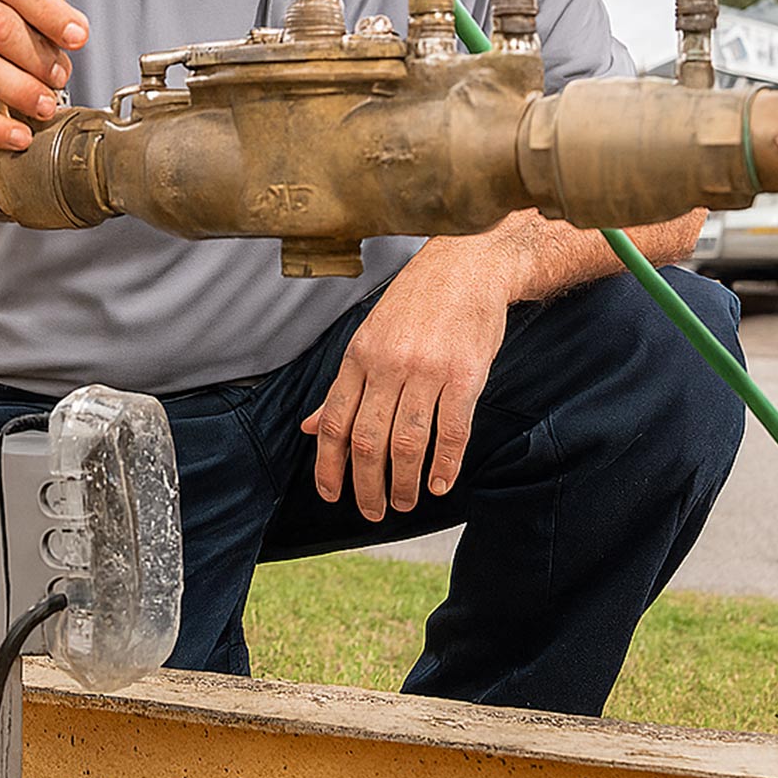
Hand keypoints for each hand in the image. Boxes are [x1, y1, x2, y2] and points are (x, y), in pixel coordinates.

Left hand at [300, 240, 509, 519]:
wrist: (468, 266)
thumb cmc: (416, 303)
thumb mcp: (368, 335)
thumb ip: (343, 385)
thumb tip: (309, 426)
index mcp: (358, 356)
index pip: (333, 421)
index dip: (328, 464)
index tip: (330, 494)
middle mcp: (388, 365)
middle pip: (367, 440)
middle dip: (366, 485)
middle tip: (372, 511)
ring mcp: (427, 370)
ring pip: (407, 442)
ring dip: (403, 483)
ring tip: (403, 503)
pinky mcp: (465, 375)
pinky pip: (452, 431)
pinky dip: (445, 465)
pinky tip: (440, 485)